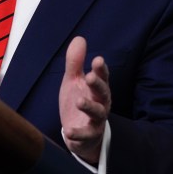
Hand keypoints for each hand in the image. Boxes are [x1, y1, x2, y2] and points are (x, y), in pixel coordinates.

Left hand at [59, 36, 110, 165]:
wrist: (79, 133)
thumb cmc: (79, 101)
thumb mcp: (74, 81)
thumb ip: (75, 62)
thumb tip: (79, 38)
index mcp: (97, 88)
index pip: (102, 77)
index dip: (101, 69)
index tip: (98, 60)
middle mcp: (101, 103)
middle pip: (103, 93)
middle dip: (98, 84)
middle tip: (89, 76)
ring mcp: (96, 120)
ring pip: (98, 113)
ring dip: (90, 107)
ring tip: (79, 101)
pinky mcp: (89, 135)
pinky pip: (86, 134)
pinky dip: (78, 133)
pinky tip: (69, 130)